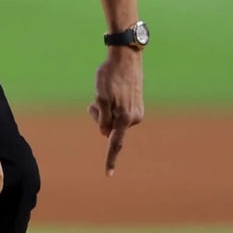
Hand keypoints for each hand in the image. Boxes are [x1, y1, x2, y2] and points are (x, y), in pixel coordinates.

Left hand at [88, 47, 144, 175]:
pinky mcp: (136, 106)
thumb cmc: (110, 75)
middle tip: (96, 100)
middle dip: (99, 118)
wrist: (125, 58)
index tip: (108, 174)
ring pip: (112, 120)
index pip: (115, 143)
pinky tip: (112, 91)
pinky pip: (118, 114)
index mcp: (124, 118)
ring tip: (107, 92)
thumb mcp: (100, 96)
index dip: (110, 159)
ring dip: (104, 110)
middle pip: (107, 129)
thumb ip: (102, 118)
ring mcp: (136, 113)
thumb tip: (105, 133)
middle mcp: (133, 119)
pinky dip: (111, 106)